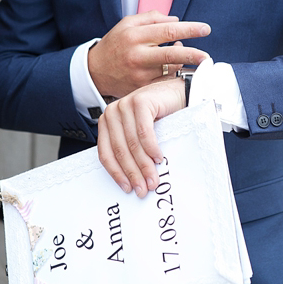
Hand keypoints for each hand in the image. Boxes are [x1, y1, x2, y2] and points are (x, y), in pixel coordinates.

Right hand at [88, 10, 209, 97]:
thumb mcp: (127, 24)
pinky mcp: (141, 88)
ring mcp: (139, 74)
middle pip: (171, 55)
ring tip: (192, 59)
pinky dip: (175, 75)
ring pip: (170, 70)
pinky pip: (165, 82)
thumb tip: (176, 20)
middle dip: (193, 55)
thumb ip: (151, 19)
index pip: (168, 31)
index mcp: (135, 36)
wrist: (95, 72)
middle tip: (208, 56)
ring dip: (185, 65)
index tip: (205, 29)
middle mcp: (137, 55)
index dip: (189, 30)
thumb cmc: (115, 44)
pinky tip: (178, 69)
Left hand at [97, 79, 185, 197]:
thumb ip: (131, 150)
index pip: (106, 153)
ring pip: (132, 143)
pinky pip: (144, 132)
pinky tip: (158, 159)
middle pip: (120, 150)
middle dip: (133, 173)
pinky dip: (151, 148)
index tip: (127, 188)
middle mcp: (112, 113)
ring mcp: (125, 105)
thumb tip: (133, 181)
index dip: (117, 173)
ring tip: (153, 179)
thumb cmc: (159, 117)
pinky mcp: (140, 102)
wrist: (176, 94)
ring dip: (144, 165)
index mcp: (107, 123)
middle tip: (143, 189)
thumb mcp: (138, 135)